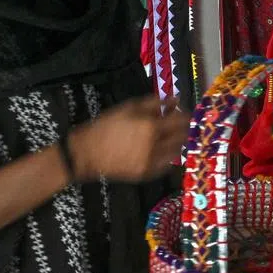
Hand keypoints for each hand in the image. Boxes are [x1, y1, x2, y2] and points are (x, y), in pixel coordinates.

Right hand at [68, 95, 188, 182]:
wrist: (87, 152)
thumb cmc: (107, 125)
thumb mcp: (129, 107)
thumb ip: (154, 103)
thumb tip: (176, 99)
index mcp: (151, 127)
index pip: (181, 121)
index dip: (186, 116)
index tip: (184, 113)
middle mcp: (155, 145)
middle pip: (182, 137)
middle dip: (184, 129)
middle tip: (179, 125)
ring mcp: (151, 161)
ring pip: (177, 152)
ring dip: (178, 142)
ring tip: (170, 137)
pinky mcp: (146, 174)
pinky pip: (166, 165)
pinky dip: (168, 155)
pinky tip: (161, 149)